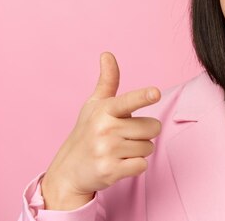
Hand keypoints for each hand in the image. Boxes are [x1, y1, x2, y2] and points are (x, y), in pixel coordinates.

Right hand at [41, 52, 161, 209]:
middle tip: (124, 136)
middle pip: (153, 127)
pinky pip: (142, 165)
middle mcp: (105, 129)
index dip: (143, 96)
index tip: (155, 93)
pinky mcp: (110, 171)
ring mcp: (106, 151)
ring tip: (118, 151)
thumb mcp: (94, 105)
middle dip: (144, 133)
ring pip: (149, 147)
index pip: (128, 101)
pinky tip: (119, 164)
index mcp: (104, 110)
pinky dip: (135, 166)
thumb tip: (107, 53)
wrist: (69, 171)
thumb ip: (108, 81)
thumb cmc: (87, 132)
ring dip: (138, 150)